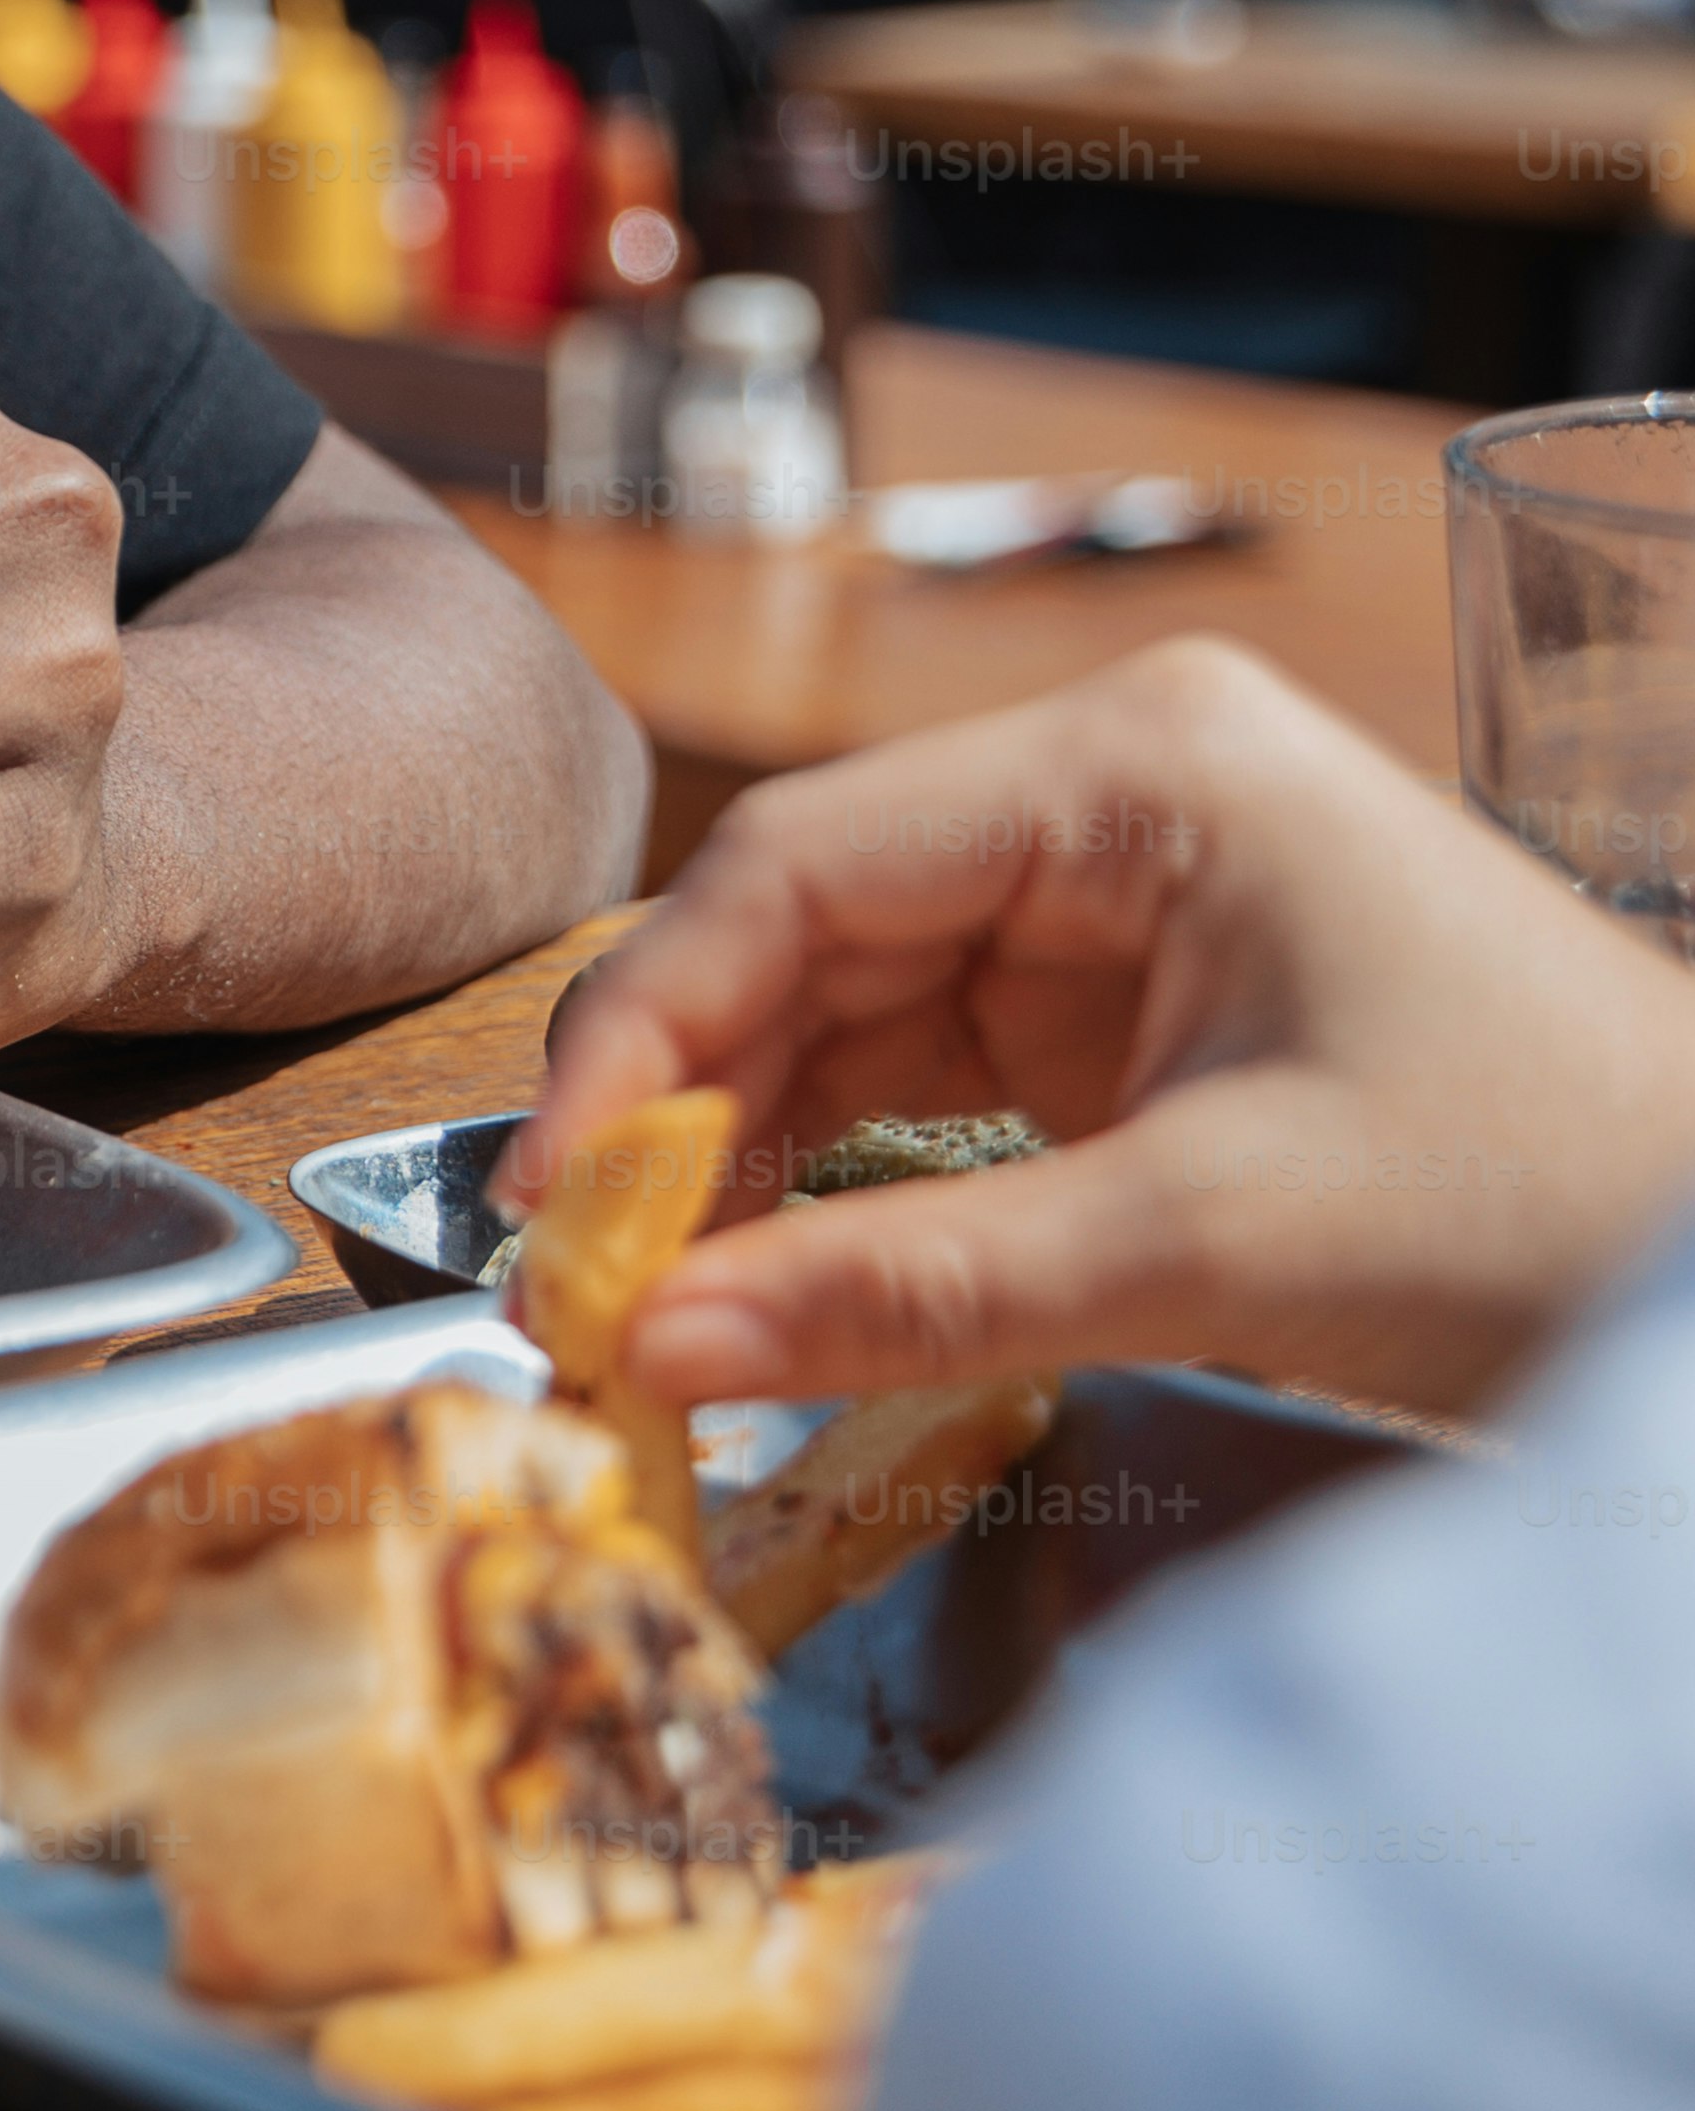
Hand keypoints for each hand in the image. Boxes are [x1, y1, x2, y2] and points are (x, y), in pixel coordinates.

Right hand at [515, 637, 1694, 1420]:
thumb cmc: (1556, 1205)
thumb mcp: (1216, 1247)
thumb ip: (910, 1288)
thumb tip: (652, 1346)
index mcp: (1135, 764)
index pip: (799, 869)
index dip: (646, 1035)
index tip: (554, 1203)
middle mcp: (1106, 796)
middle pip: (805, 931)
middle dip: (684, 1107)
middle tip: (579, 1278)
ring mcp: (1119, 901)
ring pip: (848, 1008)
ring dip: (746, 1154)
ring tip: (648, 1298)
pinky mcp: (1132, 1011)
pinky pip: (927, 1075)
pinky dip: (842, 1179)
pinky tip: (760, 1273)